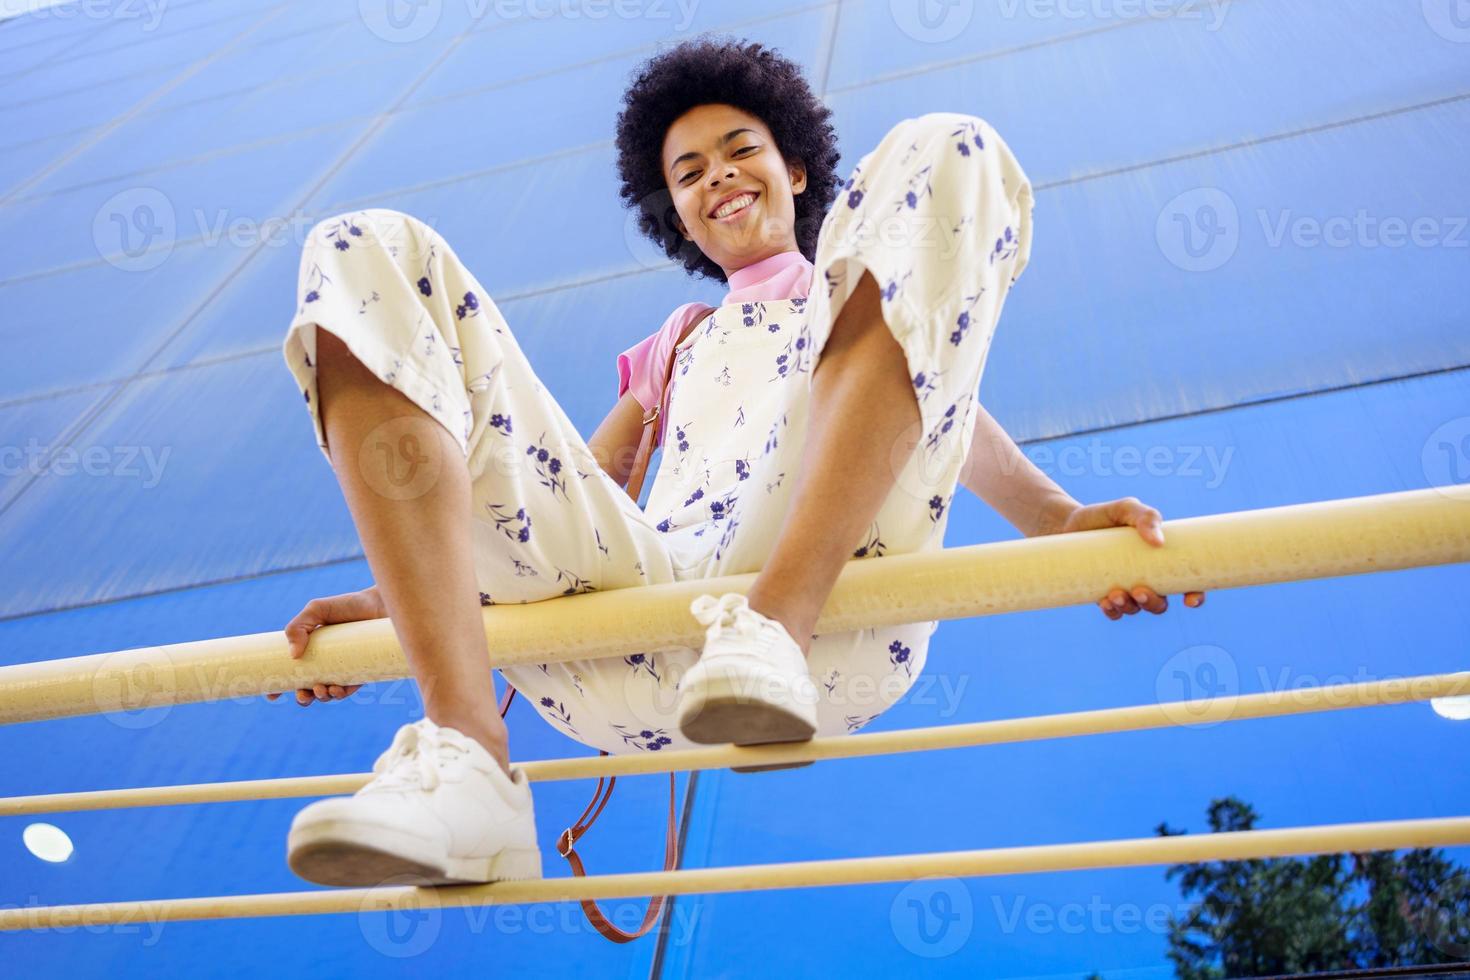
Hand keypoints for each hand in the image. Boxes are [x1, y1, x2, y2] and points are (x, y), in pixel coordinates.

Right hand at [266, 586, 387, 705]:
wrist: (382, 604)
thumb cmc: (349, 605)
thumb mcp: (316, 610)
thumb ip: (298, 626)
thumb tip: (293, 656)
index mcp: (310, 649)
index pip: (291, 672)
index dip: (279, 686)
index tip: (272, 695)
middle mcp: (326, 662)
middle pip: (308, 688)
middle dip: (303, 698)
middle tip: (303, 694)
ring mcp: (344, 668)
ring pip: (328, 693)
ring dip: (321, 697)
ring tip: (321, 689)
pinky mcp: (363, 672)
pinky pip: (349, 690)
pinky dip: (340, 694)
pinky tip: (336, 689)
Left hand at [1052, 498, 1205, 619]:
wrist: (1067, 524)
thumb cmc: (1103, 516)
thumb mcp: (1125, 509)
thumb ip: (1145, 516)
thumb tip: (1158, 542)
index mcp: (1160, 560)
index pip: (1187, 582)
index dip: (1196, 595)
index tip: (1190, 600)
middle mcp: (1146, 577)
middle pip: (1160, 603)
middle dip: (1154, 603)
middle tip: (1139, 591)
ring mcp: (1125, 588)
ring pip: (1136, 609)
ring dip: (1129, 607)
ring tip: (1115, 594)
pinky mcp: (1102, 594)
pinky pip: (1113, 612)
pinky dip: (1112, 612)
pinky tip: (1104, 602)